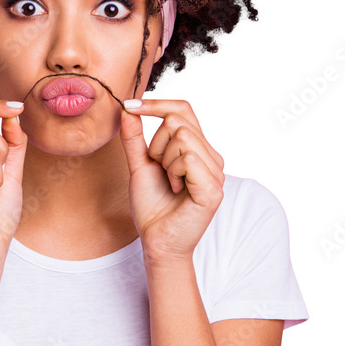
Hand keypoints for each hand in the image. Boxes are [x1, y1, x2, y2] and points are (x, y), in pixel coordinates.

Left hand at [119, 99, 224, 264]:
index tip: (130, 106)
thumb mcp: (140, 164)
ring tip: (170, 182)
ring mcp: (216, 172)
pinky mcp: (213, 188)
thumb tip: (127, 109)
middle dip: (157, 143)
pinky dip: (173, 172)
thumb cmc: (152, 206)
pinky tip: (175, 189)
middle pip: (178, 120)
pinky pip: (189, 158)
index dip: (157, 104)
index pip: (183, 109)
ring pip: (183, 136)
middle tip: (159, 169)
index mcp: (199, 149)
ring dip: (165, 160)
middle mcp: (212, 157)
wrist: (156, 241)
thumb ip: (134, 138)